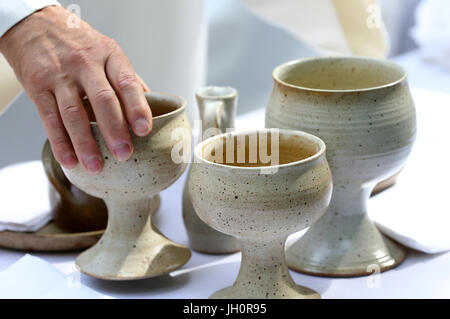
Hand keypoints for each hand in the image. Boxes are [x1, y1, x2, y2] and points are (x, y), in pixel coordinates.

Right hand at [0, 5, 151, 174]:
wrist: (35, 25)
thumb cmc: (79, 43)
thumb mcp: (107, 51)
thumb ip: (127, 79)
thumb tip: (151, 106)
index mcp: (109, 55)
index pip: (127, 82)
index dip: (137, 107)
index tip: (144, 129)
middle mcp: (85, 64)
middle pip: (102, 100)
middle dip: (114, 130)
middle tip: (123, 154)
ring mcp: (60, 75)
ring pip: (74, 113)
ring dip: (85, 143)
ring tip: (95, 166)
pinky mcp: (38, 87)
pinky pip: (50, 118)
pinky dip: (59, 142)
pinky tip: (69, 159)